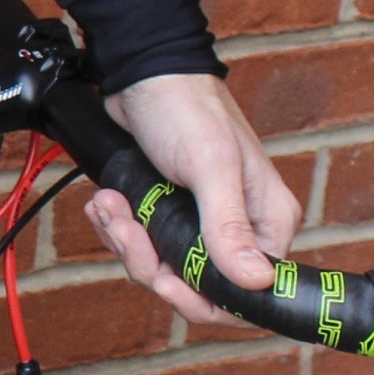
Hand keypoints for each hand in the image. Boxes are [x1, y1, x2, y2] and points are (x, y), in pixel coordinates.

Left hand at [83, 72, 300, 328]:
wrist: (140, 73)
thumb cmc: (186, 107)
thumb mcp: (210, 164)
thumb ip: (228, 225)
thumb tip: (257, 282)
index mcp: (267, 222)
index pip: (251, 294)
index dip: (208, 301)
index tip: (169, 282)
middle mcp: (237, 228)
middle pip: (198, 287)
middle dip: (153, 264)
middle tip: (128, 231)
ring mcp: (197, 222)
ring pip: (161, 266)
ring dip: (126, 240)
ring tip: (110, 204)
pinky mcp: (162, 212)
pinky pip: (139, 243)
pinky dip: (116, 227)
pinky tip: (106, 201)